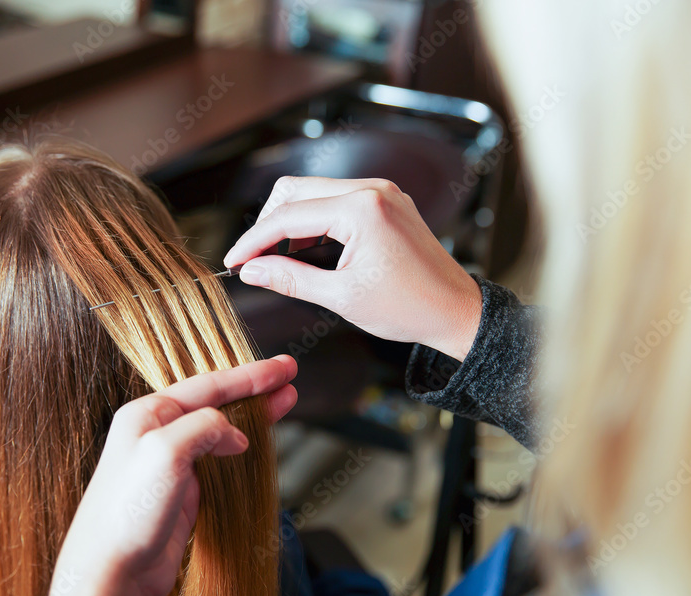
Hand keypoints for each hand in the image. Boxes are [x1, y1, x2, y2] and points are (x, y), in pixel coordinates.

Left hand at [43, 355, 297, 595]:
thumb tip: (234, 434)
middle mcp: (156, 434)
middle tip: (289, 377)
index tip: (284, 368)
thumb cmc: (128, 512)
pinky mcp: (181, 493)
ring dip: (252, 416)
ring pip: (219, 430)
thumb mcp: (166, 451)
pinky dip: (241, 449)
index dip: (250, 376)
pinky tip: (257, 445)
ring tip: (284, 403)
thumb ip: (204, 427)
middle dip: (254, 389)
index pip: (208, 384)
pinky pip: (217, 460)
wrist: (112, 573)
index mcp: (147, 414)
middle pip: (215, 401)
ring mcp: (170, 464)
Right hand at [224, 177, 482, 360]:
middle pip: (295, 190)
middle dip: (267, 224)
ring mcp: (381, 191)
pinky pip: (336, 199)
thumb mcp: (341, 297)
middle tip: (253, 259)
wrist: (456, 311)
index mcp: (362, 209)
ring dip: (289, 221)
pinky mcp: (385, 200)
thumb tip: (251, 271)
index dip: (253, 240)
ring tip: (277, 259)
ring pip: (314, 191)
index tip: (234, 261)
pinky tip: (306, 250)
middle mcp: (372, 189)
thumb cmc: (409, 308)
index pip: (288, 216)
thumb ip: (290, 279)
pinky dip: (314, 220)